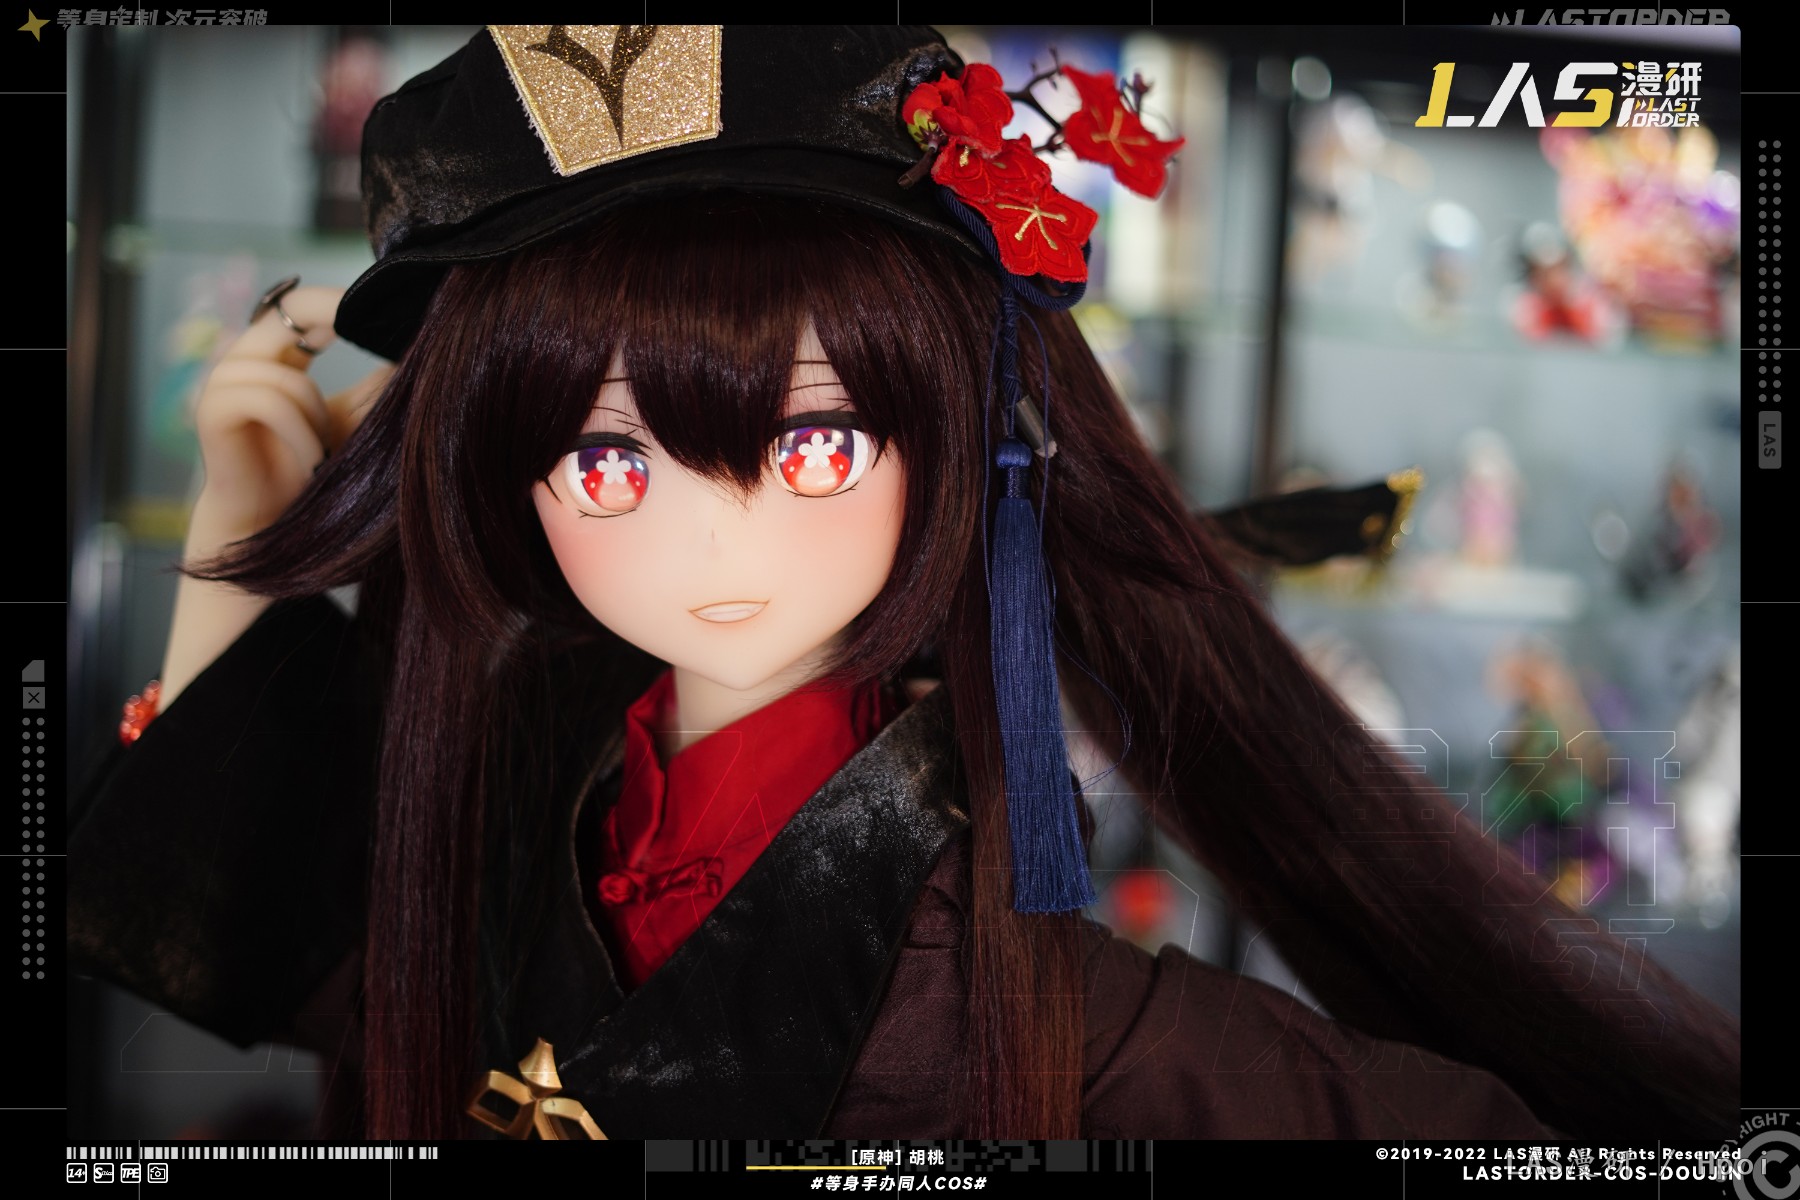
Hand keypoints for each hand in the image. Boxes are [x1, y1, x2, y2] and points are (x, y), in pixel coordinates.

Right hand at [192, 285, 390, 537]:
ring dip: (318, 415)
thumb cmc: (316, 472)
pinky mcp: (212, 411)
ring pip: (288, 375)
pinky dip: (300, 432)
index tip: (390, 313)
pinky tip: (312, 459)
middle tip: (383, 349)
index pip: (303, 302)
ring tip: (324, 450)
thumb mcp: (359, 417)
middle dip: (339, 322)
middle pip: (289, 308)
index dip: (342, 301)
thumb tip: (426, 343)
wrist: (274, 525)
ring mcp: (224, 381)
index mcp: (278, 354)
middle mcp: (246, 358)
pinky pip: (268, 400)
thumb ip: (381, 381)